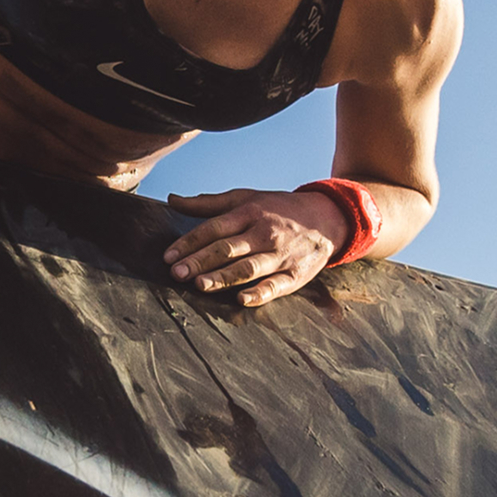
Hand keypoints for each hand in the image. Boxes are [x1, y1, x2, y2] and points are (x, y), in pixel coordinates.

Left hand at [161, 188, 351, 306]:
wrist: (328, 217)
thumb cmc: (278, 208)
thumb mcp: (246, 198)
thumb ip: (208, 203)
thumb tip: (172, 200)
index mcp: (249, 213)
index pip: (213, 228)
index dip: (189, 243)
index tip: (168, 256)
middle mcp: (264, 233)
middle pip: (227, 249)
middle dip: (200, 261)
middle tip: (177, 273)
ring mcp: (281, 254)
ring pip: (248, 268)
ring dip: (224, 277)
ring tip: (200, 285)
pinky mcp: (296, 274)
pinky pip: (276, 285)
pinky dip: (260, 293)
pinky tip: (241, 299)